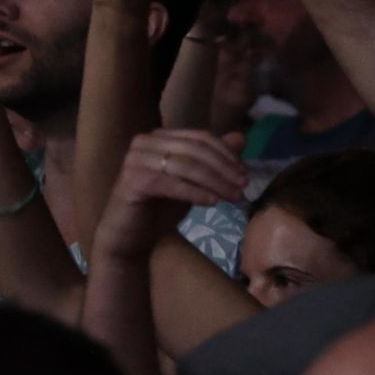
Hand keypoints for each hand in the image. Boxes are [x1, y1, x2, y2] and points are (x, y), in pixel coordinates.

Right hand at [95, 129, 247, 261]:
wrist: (130, 237)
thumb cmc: (159, 209)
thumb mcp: (193, 183)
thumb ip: (213, 160)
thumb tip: (241, 137)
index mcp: (159, 136)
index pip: (200, 137)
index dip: (226, 153)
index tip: (245, 173)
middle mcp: (145, 142)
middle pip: (195, 150)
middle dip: (224, 168)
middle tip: (244, 185)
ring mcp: (136, 159)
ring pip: (186, 166)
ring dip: (215, 182)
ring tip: (234, 197)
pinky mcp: (133, 179)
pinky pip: (172, 183)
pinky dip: (195, 193)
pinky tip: (213, 203)